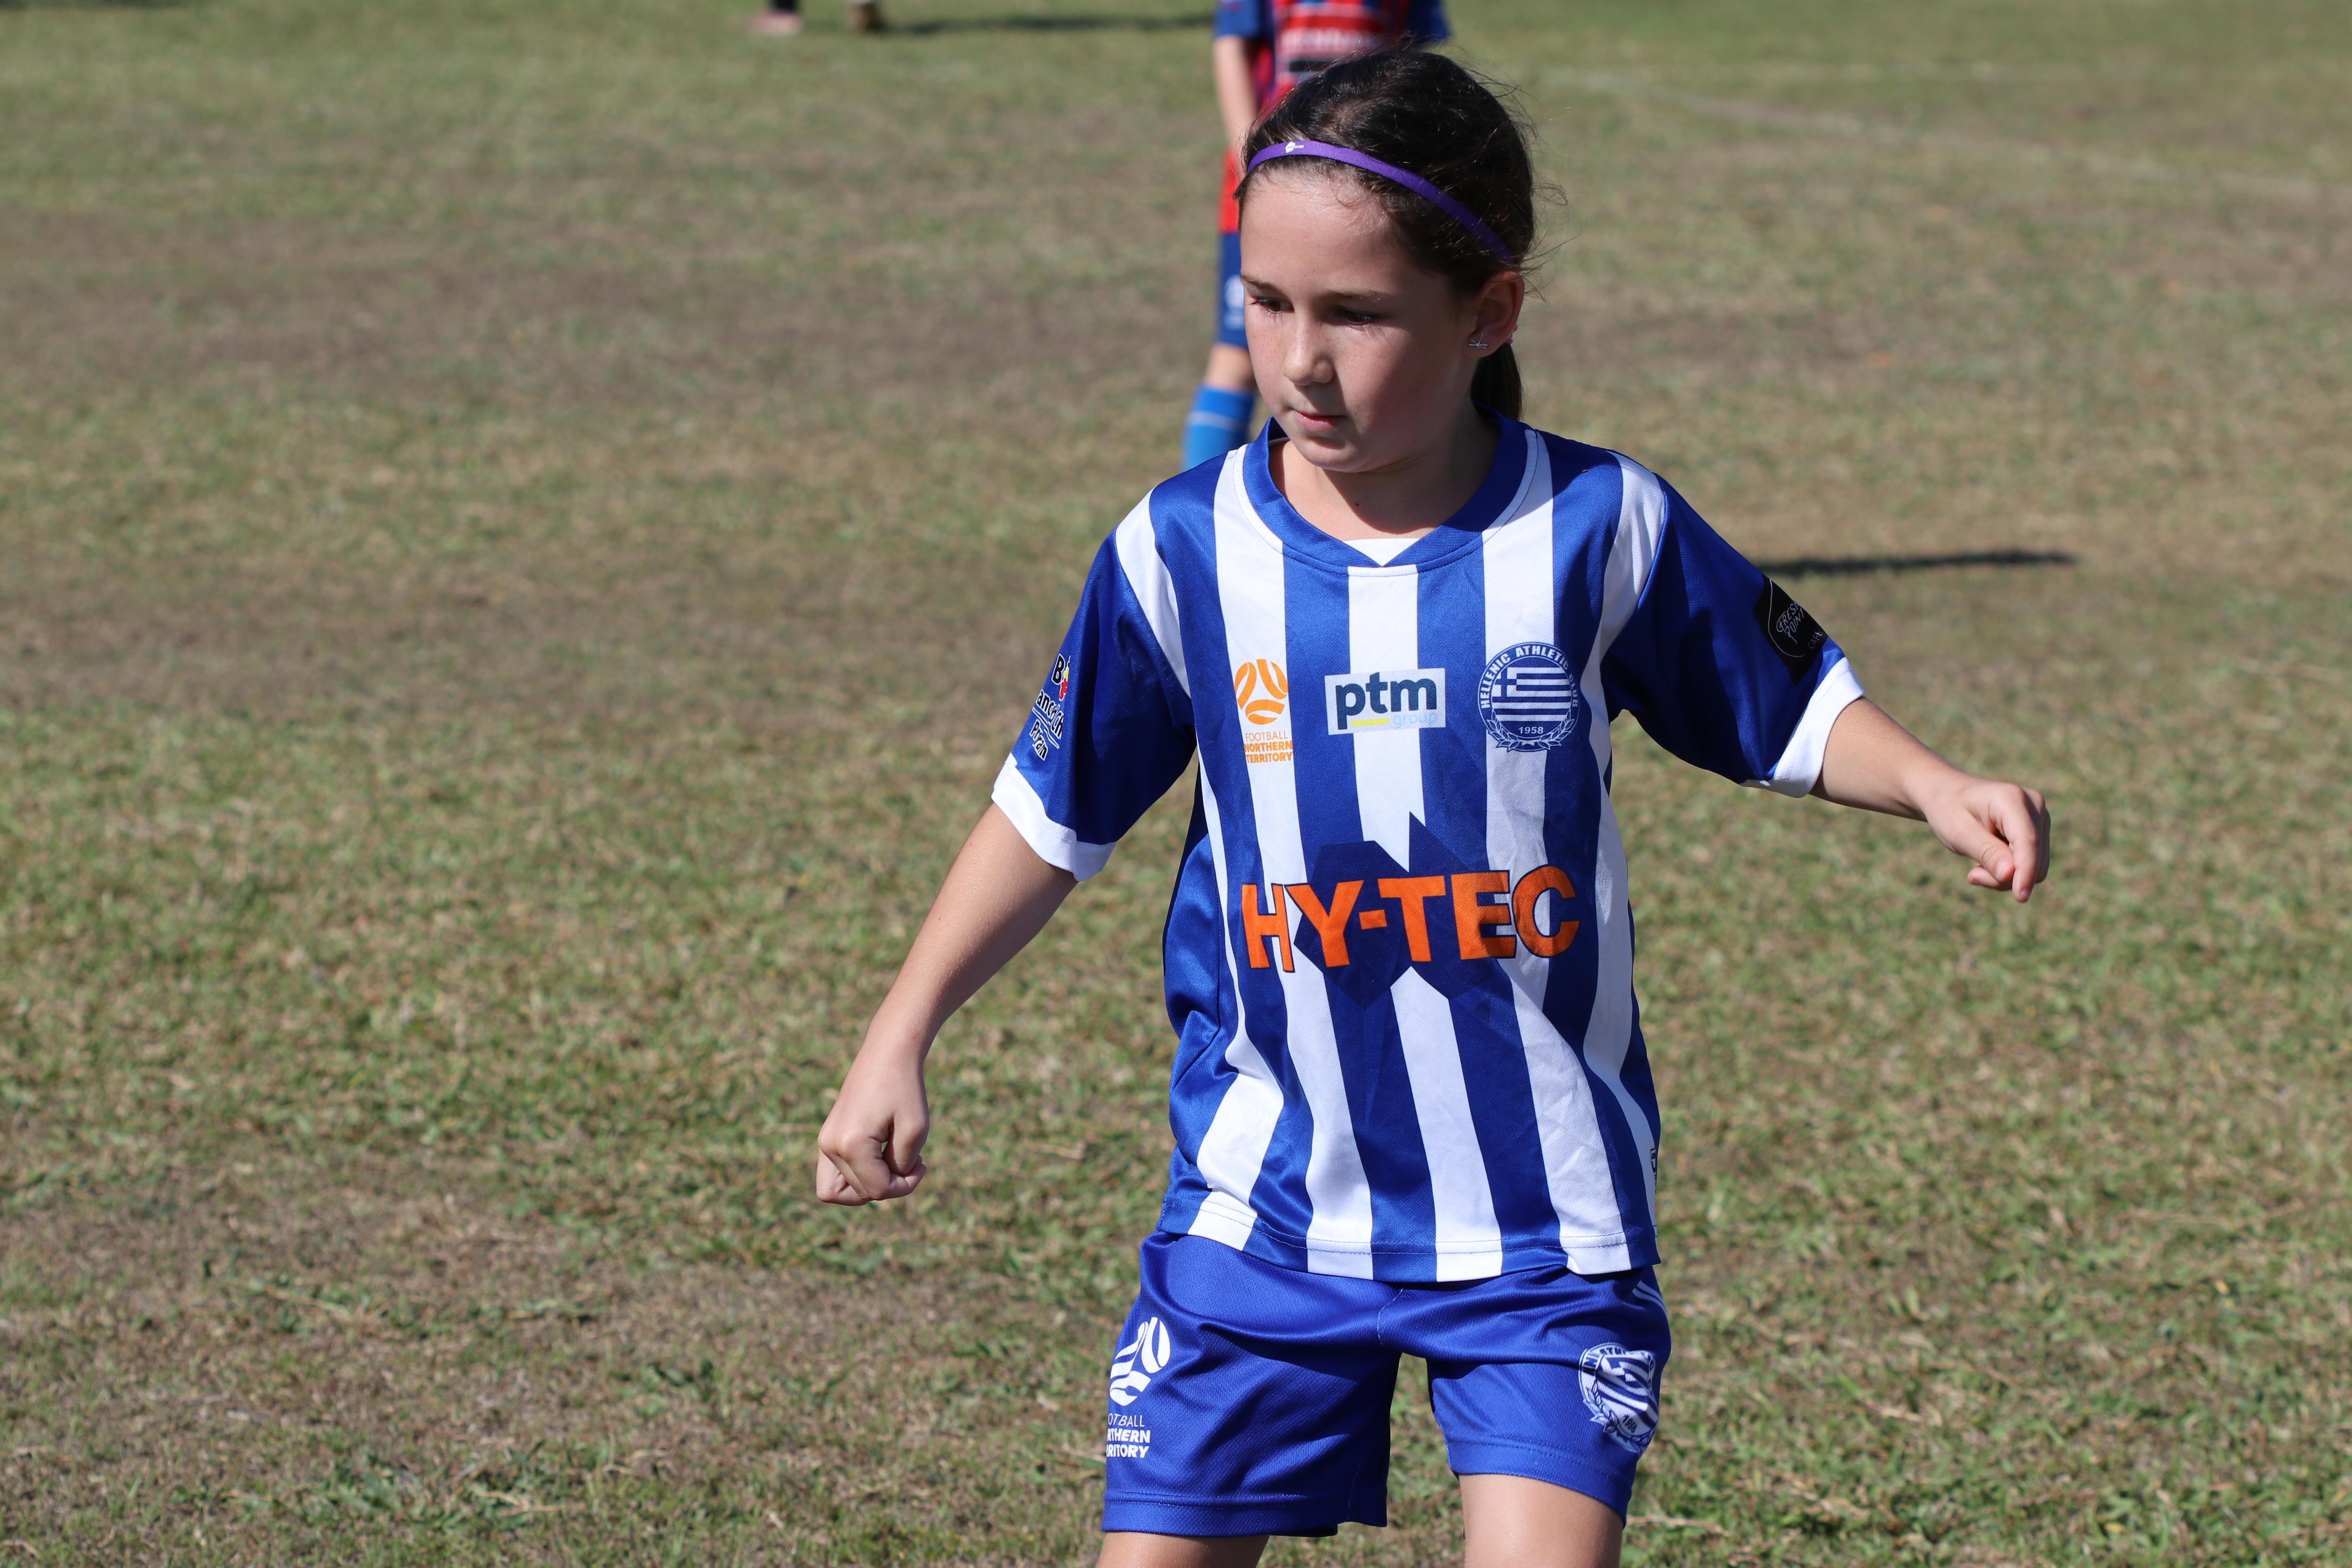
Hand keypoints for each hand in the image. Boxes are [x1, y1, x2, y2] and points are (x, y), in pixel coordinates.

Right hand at [814, 1043, 928, 1204]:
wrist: (887, 1053)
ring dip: (869, 1185)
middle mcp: (830, 1145)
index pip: (877, 1190)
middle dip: (890, 1184)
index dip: (905, 1186)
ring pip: (839, 1191)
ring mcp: (824, 1142)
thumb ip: (901, 1167)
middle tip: (911, 1161)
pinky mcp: (828, 1138)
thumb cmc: (905, 1088)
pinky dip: (857, 1176)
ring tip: (891, 1162)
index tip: (923, 1164)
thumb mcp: (914, 1131)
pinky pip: (834, 1177)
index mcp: (850, 1144)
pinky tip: (880, 1159)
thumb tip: (886, 1186)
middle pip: (860, 1193)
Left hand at [1918, 773, 2050, 902]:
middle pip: (2034, 858)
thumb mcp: (1959, 833)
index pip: (2027, 841)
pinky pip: (2032, 864)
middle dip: (2005, 876)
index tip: (2020, 897)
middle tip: (1972, 876)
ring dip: (2006, 876)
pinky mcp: (2039, 830)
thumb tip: (2010, 875)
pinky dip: (2010, 871)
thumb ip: (1986, 852)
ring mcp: (2040, 817)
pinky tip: (1986, 863)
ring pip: (2036, 865)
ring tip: (1976, 869)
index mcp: (2011, 799)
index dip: (2026, 871)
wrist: (1948, 794)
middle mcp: (2034, 805)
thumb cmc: (1949, 810)